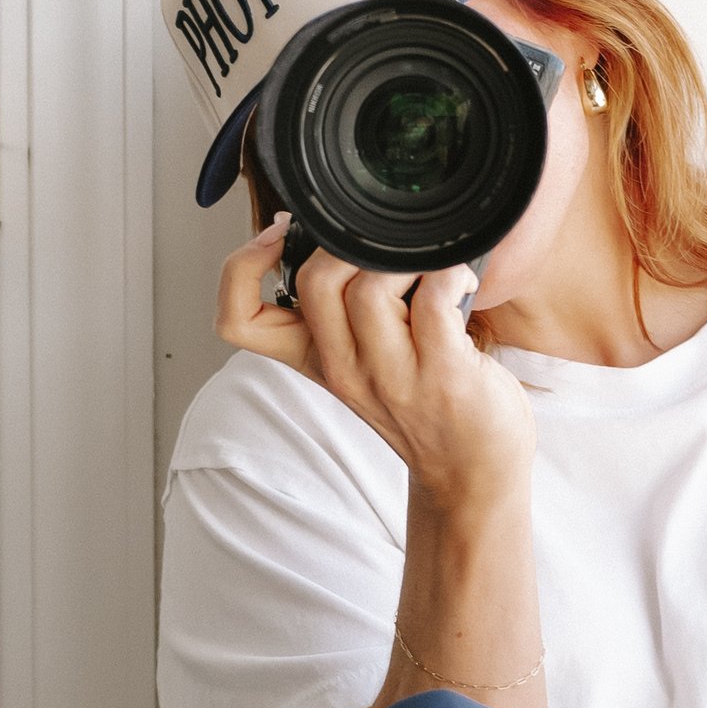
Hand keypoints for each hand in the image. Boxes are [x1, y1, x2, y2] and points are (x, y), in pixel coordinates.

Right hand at [215, 219, 534, 511]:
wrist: (471, 472)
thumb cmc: (426, 408)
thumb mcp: (360, 364)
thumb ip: (339, 314)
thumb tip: (329, 235)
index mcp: (314, 358)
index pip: (236, 319)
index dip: (240, 266)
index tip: (278, 235)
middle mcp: (343, 368)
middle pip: (311, 282)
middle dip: (342, 241)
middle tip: (376, 244)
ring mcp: (391, 375)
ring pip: (369, 287)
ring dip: (404, 258)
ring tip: (426, 266)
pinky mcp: (443, 374)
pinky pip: (434, 299)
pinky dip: (450, 276)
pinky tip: (460, 283)